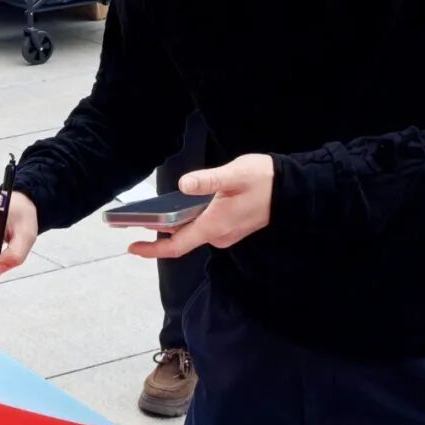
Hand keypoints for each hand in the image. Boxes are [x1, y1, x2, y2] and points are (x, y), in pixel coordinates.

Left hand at [128, 153, 273, 258]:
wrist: (291, 189)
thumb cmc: (263, 180)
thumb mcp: (233, 174)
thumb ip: (207, 180)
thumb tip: (183, 185)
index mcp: (213, 226)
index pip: (176, 245)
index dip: (152, 249)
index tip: (133, 246)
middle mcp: (217, 235)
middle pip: (181, 239)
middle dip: (159, 231)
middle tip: (135, 220)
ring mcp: (224, 233)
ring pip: (192, 231)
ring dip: (174, 224)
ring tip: (153, 213)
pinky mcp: (229, 228)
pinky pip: (203, 227)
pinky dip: (189, 219)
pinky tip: (182, 206)